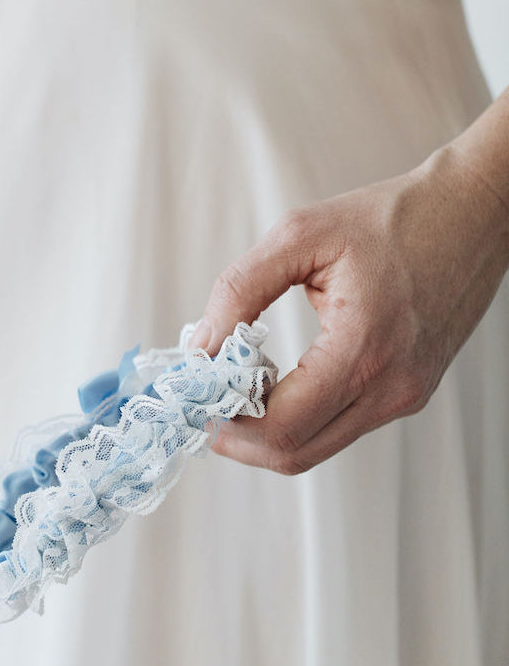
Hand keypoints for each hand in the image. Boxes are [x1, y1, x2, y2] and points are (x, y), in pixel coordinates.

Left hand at [189, 145, 508, 474]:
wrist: (472, 213)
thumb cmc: (391, 217)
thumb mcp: (300, 234)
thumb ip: (239, 290)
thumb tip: (201, 347)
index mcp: (365, 348)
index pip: (281, 426)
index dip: (225, 424)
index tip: (193, 398)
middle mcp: (391, 387)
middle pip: (293, 453)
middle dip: (237, 437)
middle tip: (204, 401)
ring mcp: (403, 396)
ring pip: (314, 447)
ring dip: (264, 430)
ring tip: (233, 385)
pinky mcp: (406, 393)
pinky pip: (336, 426)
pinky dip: (295, 417)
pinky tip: (270, 381)